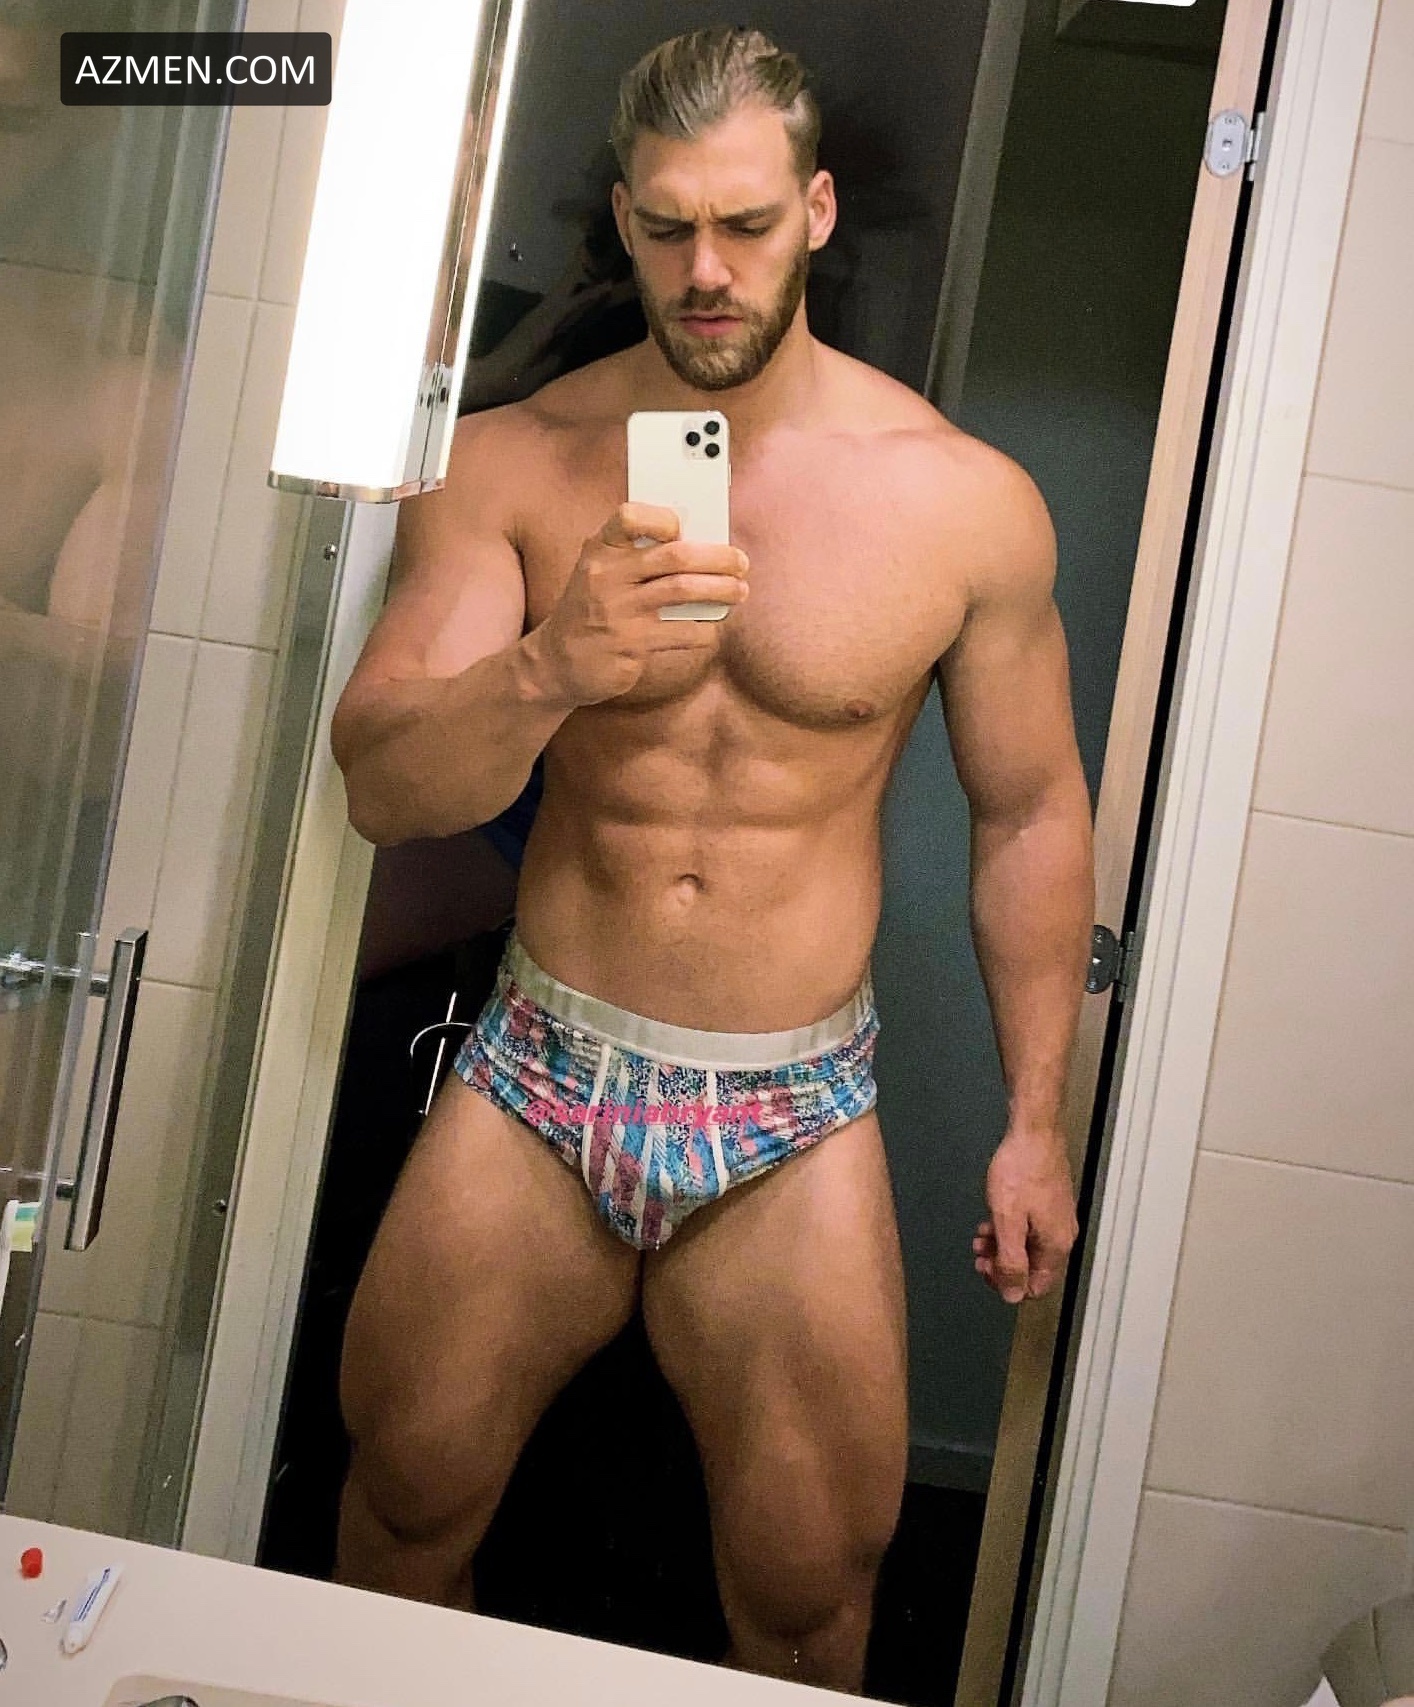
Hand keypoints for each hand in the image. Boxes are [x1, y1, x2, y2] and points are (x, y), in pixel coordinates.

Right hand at [525, 502, 748, 707]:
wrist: (557, 663)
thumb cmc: (590, 611)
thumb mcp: (600, 574)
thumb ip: (636, 556)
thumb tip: (700, 544)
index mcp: (599, 550)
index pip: (629, 516)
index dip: (662, 518)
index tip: (684, 527)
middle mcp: (606, 576)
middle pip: (674, 555)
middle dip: (717, 557)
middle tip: (740, 562)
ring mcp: (618, 612)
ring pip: (684, 590)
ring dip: (721, 590)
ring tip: (739, 591)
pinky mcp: (631, 645)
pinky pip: (683, 632)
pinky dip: (705, 629)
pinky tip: (711, 627)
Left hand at [973, 1129, 1078, 1304]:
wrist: (1034, 1131)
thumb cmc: (1021, 1172)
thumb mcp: (1008, 1222)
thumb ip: (1010, 1261)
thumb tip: (1012, 1296)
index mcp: (1056, 1245)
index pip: (1035, 1287)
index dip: (1008, 1285)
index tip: (986, 1270)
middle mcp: (1061, 1235)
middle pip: (1032, 1268)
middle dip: (1002, 1264)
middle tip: (979, 1253)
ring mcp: (1056, 1217)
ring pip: (1028, 1247)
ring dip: (1002, 1246)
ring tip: (980, 1236)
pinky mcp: (1049, 1202)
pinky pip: (1029, 1228)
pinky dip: (1009, 1229)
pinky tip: (992, 1219)